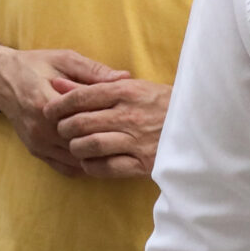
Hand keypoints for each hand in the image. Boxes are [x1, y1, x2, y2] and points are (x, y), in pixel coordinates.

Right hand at [0, 43, 127, 176]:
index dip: (110, 121)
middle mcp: (39, 128)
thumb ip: (93, 71)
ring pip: (76, 160)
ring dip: (96, 156)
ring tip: (116, 148)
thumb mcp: (63, 59)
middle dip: (106, 142)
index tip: (128, 118)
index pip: (86, 121)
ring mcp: (37, 142)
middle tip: (128, 138)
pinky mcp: (35, 150)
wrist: (0, 78)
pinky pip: (65, 167)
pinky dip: (82, 164)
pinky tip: (95, 155)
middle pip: (83, 144)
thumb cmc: (33, 65)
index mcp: (46, 103)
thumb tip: (126, 78)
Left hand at [48, 75, 170, 177]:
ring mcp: (138, 141)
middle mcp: (130, 115)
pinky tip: (89, 161)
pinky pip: (109, 167)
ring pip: (92, 144)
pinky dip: (92, 166)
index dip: (58, 105)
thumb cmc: (160, 102)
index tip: (47, 111)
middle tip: (60, 130)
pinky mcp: (146, 164)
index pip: (81, 97)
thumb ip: (91, 84)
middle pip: (82, 122)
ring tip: (74, 145)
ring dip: (76, 147)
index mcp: (126, 91)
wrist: (202, 124)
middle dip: (63, 127)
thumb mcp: (129, 85)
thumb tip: (56, 83)